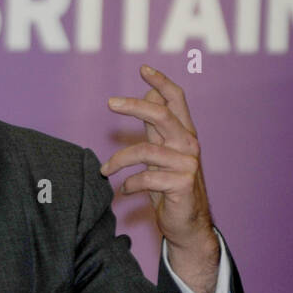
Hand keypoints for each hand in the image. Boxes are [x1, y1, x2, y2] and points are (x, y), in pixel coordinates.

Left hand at [100, 65, 216, 260]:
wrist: (187, 224)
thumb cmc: (170, 186)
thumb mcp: (162, 152)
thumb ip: (156, 127)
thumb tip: (148, 94)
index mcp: (184, 133)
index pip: (177, 100)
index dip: (161, 82)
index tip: (143, 68)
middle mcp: (188, 144)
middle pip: (161, 114)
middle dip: (134, 106)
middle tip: (110, 102)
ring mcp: (187, 164)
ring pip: (145, 150)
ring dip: (118, 161)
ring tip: (104, 171)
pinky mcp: (181, 184)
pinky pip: (146, 178)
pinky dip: (129, 184)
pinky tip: (124, 190)